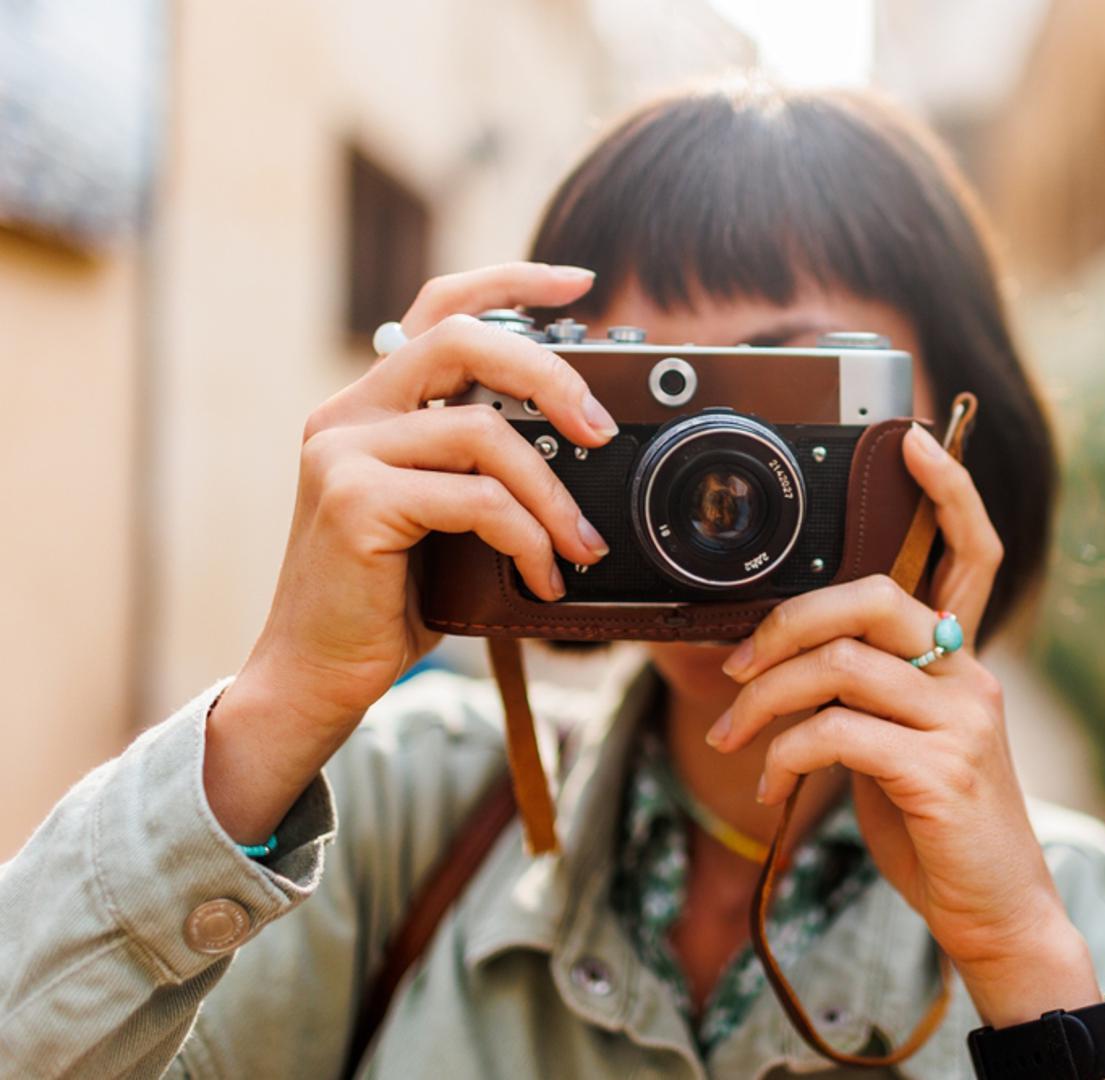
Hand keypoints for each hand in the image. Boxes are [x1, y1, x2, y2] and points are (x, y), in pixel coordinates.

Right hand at [206, 263, 613, 840]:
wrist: (316, 675)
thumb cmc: (387, 600)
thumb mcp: (443, 517)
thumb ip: (480, 466)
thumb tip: (578, 445)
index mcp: (372, 405)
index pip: (440, 310)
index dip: (510, 282)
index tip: (577, 281)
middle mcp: (348, 413)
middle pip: (464, 342)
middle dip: (551, 375)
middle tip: (602, 428)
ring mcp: (345, 452)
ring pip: (484, 432)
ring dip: (553, 494)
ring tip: (582, 546)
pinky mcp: (355, 501)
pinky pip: (476, 498)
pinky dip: (528, 538)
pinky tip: (543, 577)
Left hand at [710, 422, 1101, 1025]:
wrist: (994, 913)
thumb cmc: (937, 826)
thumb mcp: (901, 747)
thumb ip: (866, 695)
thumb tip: (788, 663)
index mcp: (962, 663)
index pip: (973, 554)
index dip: (949, 491)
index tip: (914, 440)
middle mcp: (970, 678)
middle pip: (873, 598)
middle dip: (785, 622)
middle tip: (734, 667)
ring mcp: (961, 724)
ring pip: (839, 665)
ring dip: (763, 700)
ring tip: (731, 738)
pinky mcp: (940, 773)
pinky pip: (836, 732)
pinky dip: (784, 753)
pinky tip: (771, 784)